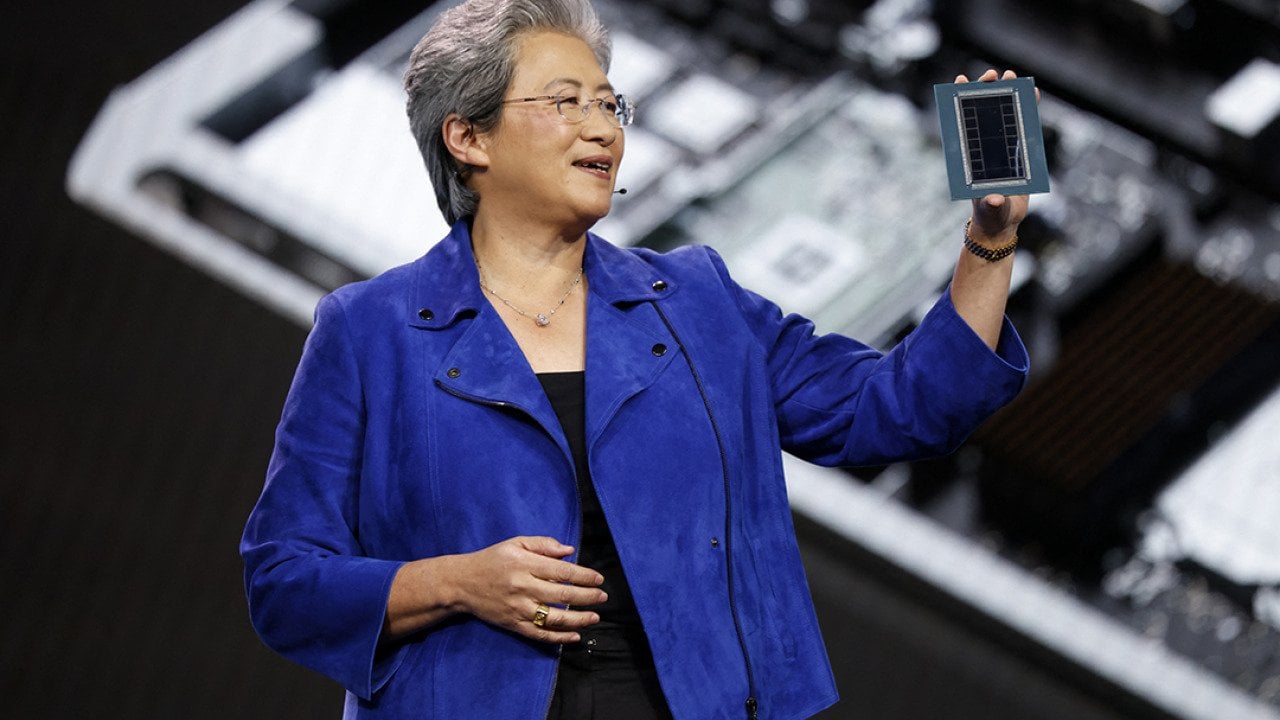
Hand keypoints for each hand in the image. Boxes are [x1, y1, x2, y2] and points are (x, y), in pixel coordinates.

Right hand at [453, 536, 605, 643]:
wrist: (462, 583)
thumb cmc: (492, 560)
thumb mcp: (515, 543)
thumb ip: (543, 544)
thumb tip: (569, 551)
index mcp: (525, 564)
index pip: (562, 572)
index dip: (584, 576)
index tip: (598, 579)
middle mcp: (523, 587)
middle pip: (562, 595)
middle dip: (587, 597)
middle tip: (602, 597)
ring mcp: (518, 608)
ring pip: (554, 618)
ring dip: (578, 619)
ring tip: (595, 617)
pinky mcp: (513, 624)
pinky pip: (540, 634)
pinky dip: (558, 637)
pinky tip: (574, 636)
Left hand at [955, 68, 1037, 243]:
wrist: (1002, 223)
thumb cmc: (992, 215)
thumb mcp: (992, 209)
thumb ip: (993, 203)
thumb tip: (995, 197)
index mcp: (971, 156)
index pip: (963, 124)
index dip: (961, 103)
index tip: (960, 82)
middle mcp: (984, 149)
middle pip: (982, 114)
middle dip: (986, 92)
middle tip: (992, 74)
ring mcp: (1000, 148)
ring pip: (1002, 116)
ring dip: (1006, 95)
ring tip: (1010, 75)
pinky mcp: (1017, 152)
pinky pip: (1021, 126)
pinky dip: (1027, 110)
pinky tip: (1032, 93)